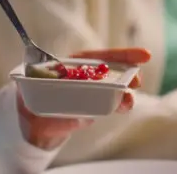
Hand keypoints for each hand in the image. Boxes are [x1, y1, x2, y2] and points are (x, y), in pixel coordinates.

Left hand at [17, 48, 150, 149]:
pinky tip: (122, 107)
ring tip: (128, 102)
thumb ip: (45, 93)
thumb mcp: (31, 90)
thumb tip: (71, 108)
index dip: (122, 55)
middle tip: (137, 82)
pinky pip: (109, 105)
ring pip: (115, 90)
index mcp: (74, 64)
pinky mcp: (94, 108)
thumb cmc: (31, 98)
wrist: (32, 121)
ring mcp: (93, 92)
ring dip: (125, 94)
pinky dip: (117, 105)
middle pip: (113, 72)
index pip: (101, 56)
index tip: (145, 56)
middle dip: (128, 74)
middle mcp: (88, 76)